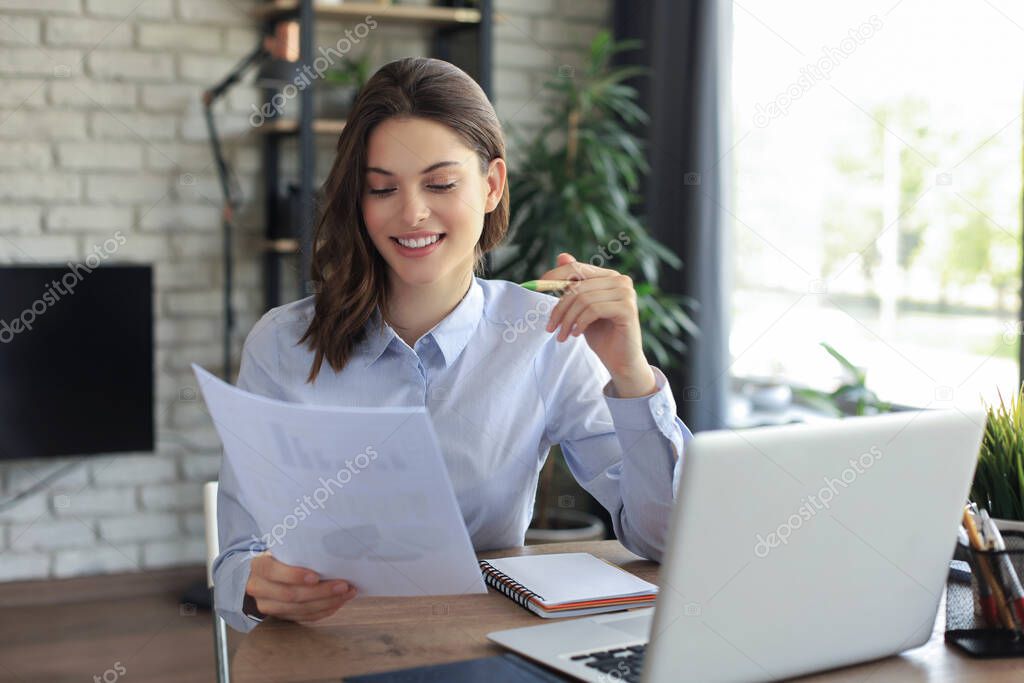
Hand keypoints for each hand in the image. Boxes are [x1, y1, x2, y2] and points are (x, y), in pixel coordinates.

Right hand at [245, 552, 356, 623]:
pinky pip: (304, 617)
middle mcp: (259, 588)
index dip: (294, 575)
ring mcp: (269, 606)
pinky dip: (323, 611)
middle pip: (291, 595)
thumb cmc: (279, 556)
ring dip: (327, 603)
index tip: (316, 576)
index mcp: (259, 566)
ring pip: (299, 609)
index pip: (273, 572)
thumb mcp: (281, 548)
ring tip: (347, 594)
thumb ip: (296, 549)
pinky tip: (338, 603)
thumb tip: (329, 547)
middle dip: (321, 591)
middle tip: (343, 585)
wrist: (261, 575)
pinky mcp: (280, 616)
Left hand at [541, 253, 656, 397]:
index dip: (554, 276)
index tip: (535, 288)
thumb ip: (574, 286)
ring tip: (562, 335)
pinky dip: (580, 323)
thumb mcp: (582, 309)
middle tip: (550, 327)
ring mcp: (626, 293)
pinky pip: (593, 310)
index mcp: (609, 276)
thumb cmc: (601, 335)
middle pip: (577, 286)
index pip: (576, 268)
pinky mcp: (627, 308)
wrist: (621, 361)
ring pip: (583, 299)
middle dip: (559, 308)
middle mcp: (621, 280)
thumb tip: (562, 255)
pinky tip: (577, 334)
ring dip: (567, 320)